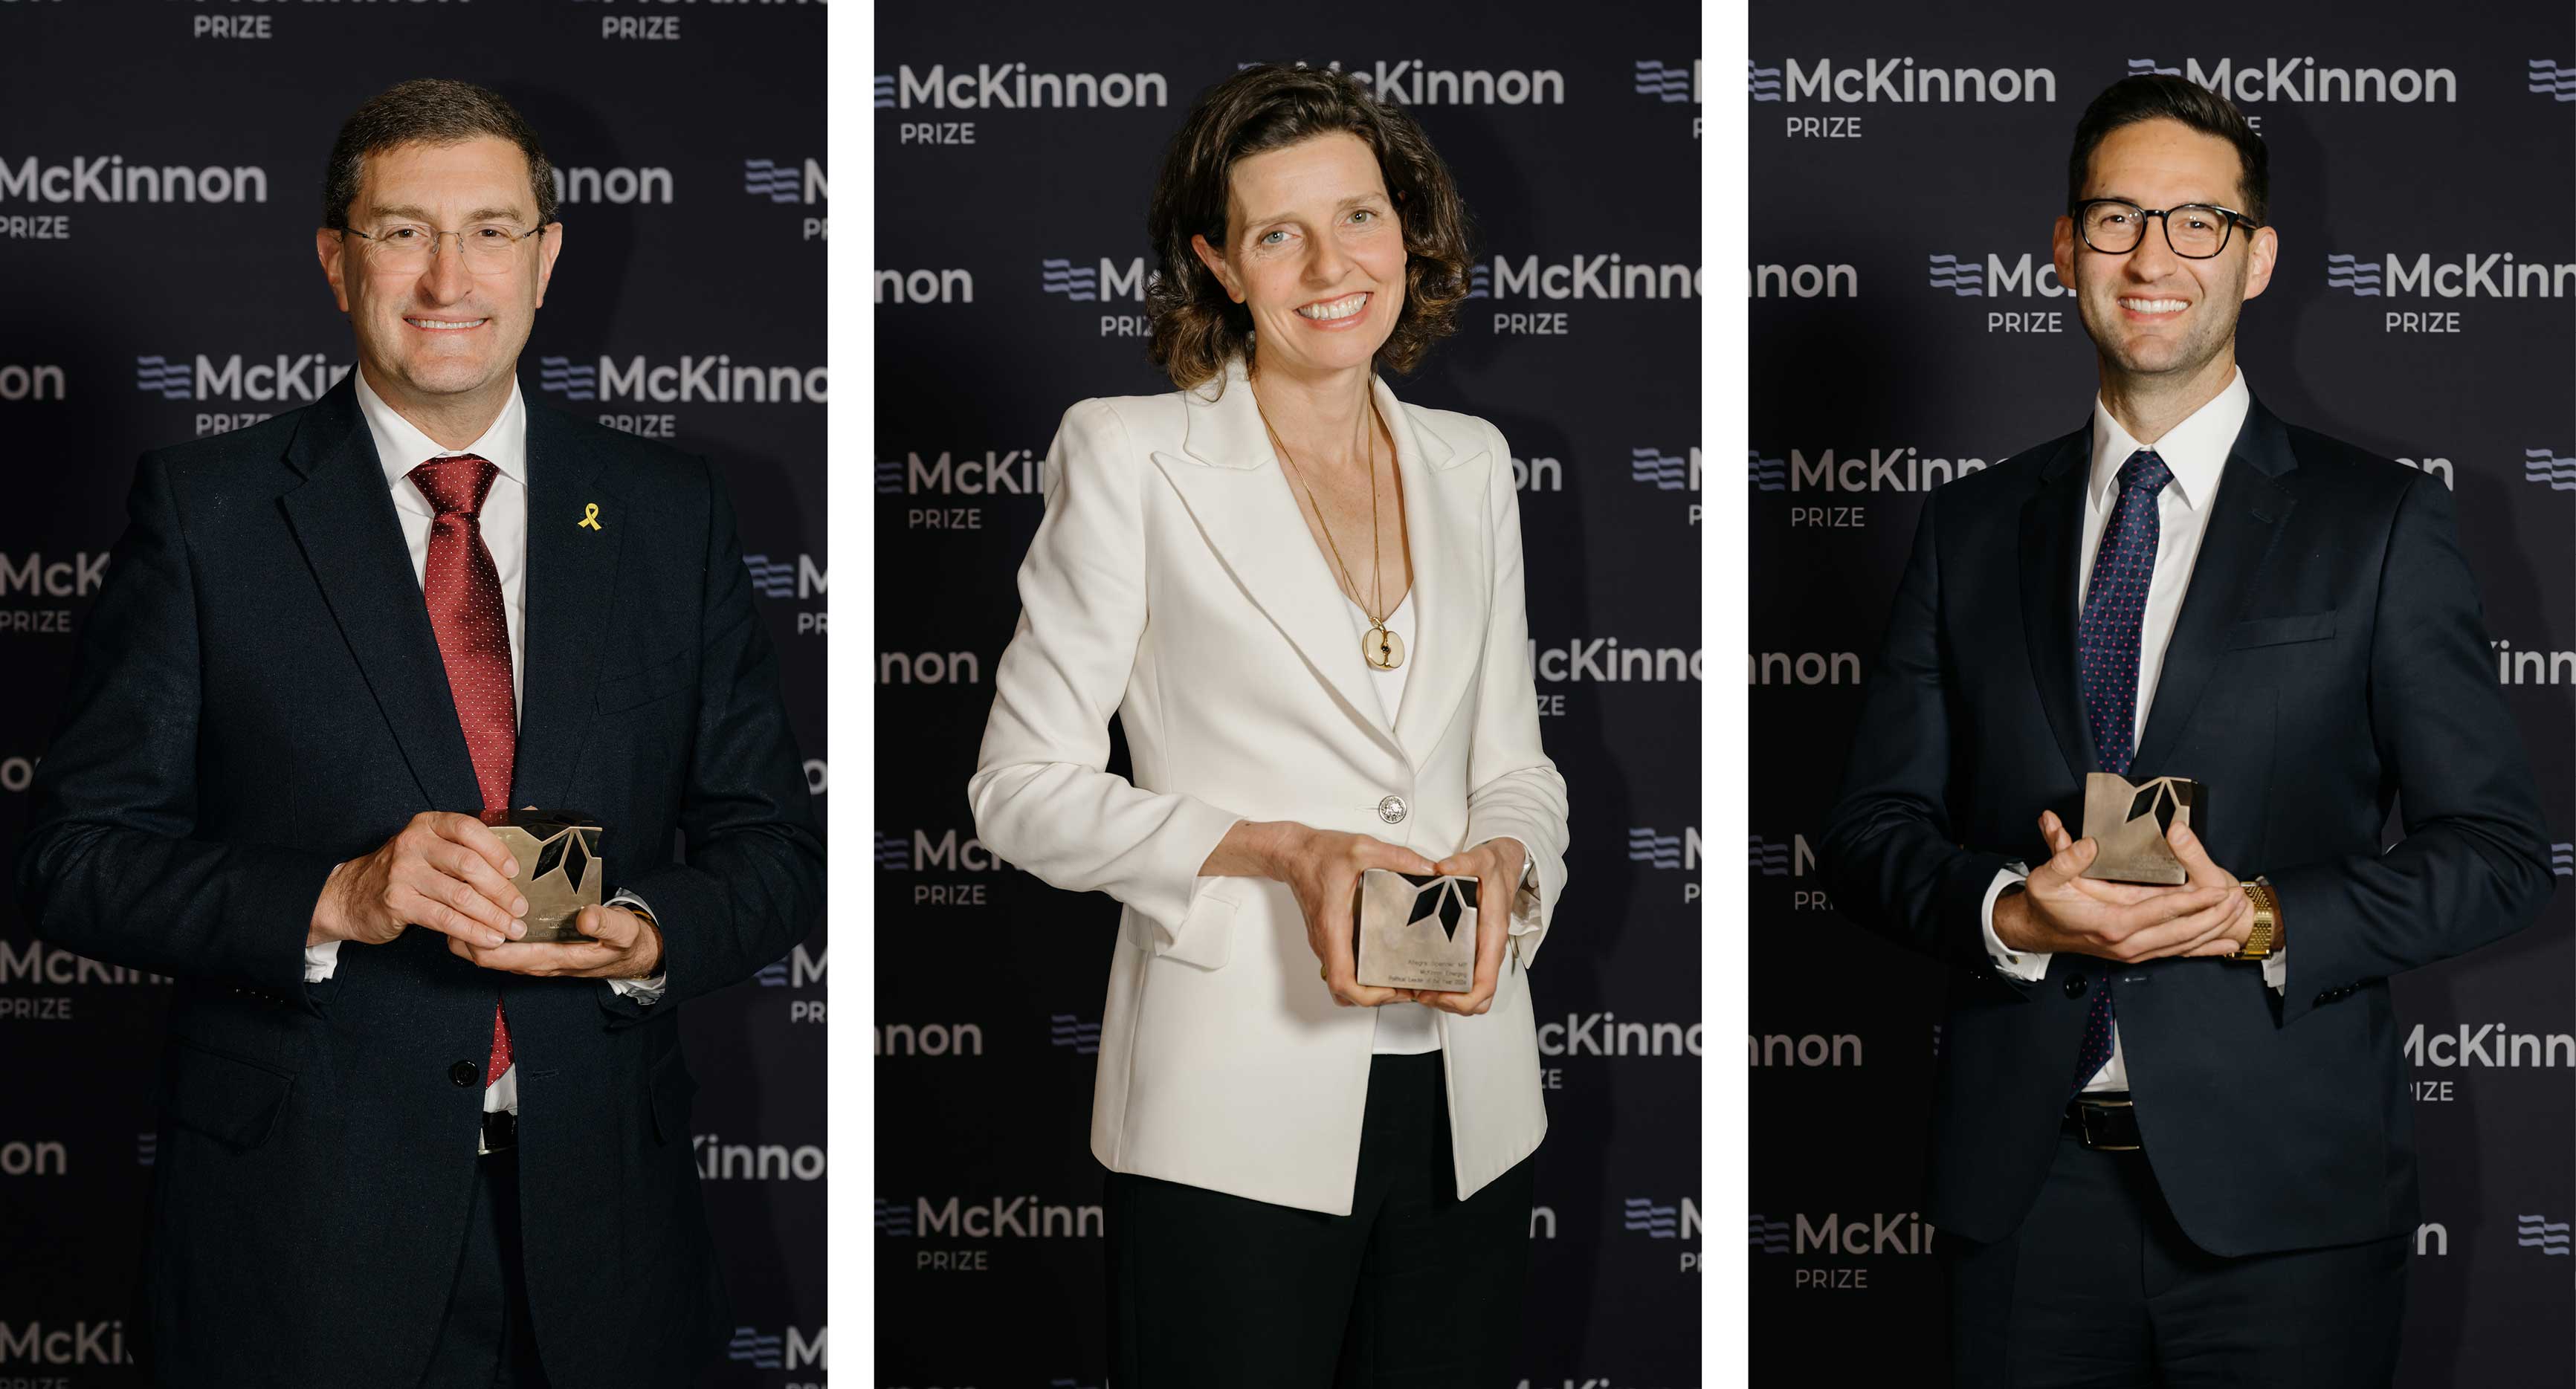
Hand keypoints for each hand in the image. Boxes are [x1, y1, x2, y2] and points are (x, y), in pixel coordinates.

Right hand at [310, 811, 528, 950]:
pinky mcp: (398, 902)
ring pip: (460, 895)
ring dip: (493, 915)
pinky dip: (473, 931)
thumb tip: (524, 825)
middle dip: (502, 890)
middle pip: (469, 865)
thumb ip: (465, 843)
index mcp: (427, 825)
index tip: (516, 871)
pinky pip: (445, 919)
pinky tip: (490, 939)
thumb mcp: (428, 847)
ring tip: (513, 928)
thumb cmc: (403, 871)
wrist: (350, 896)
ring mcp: (403, 873)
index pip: (469, 829)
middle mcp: (413, 844)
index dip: (497, 850)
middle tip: (522, 908)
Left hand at [447, 901, 664, 979]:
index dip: (474, 936)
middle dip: (460, 927)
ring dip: (468, 924)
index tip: (467, 906)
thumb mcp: (623, 932)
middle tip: (454, 891)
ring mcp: (528, 953)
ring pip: (482, 945)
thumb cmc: (624, 943)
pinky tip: (481, 894)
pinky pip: (496, 938)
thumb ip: (606, 924)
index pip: (495, 956)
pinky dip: (483, 920)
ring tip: (460, 890)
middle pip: (478, 952)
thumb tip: (585, 915)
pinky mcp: (530, 943)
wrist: (631, 953)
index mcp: (548, 958)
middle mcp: (531, 960)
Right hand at [1268, 824, 1439, 1008]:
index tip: (1391, 991)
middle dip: (1374, 997)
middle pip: (1343, 990)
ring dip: (1366, 989)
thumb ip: (1397, 857)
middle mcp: (1326, 940)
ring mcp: (1325, 942)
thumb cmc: (1316, 855)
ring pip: (1342, 981)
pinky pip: (1342, 966)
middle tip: (1403, 988)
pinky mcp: (1327, 937)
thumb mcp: (1361, 849)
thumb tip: (1426, 868)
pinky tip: (1382, 960)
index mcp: (1333, 927)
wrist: (1293, 853)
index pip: (1342, 981)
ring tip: (1396, 979)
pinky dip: (1361, 973)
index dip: (1367, 996)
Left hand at [1408, 838, 1524, 1016]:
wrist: (1506, 864)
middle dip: (1449, 1004)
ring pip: (1470, 994)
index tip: (1438, 995)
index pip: (1485, 985)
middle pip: (1478, 1000)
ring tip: (1419, 987)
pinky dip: (1446, 986)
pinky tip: (1424, 974)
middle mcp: (1488, 951)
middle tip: (1422, 992)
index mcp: (1492, 937)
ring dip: (1446, 999)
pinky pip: (1463, 980)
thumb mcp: (1482, 859)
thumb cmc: (1496, 867)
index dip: (1463, 1000)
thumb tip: (1442, 868)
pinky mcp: (1473, 950)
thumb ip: (1464, 862)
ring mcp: (1481, 953)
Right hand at [1994, 809, 2248, 964]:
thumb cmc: (2045, 904)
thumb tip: (2088, 844)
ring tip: (2239, 913)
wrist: (2037, 932)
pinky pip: (2177, 953)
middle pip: (2181, 932)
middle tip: (2238, 897)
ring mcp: (2134, 952)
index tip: (2216, 888)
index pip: (2160, 911)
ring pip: (2184, 944)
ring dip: (2214, 929)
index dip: (2191, 900)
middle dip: (2214, 916)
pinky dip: (2204, 949)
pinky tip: (2226, 945)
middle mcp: (2127, 943)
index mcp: (2111, 924)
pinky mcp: (2137, 954)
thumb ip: (2064, 857)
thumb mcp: (2045, 877)